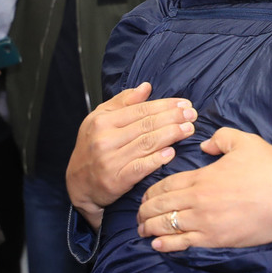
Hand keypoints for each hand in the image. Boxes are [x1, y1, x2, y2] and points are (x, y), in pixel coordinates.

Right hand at [66, 82, 196, 229]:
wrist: (78, 185)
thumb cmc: (92, 147)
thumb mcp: (99, 120)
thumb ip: (123, 102)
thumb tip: (146, 87)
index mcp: (102, 121)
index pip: (140, 109)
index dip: (165, 105)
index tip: (184, 104)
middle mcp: (105, 139)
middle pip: (147, 125)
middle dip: (173, 118)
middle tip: (192, 115)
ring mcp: (110, 160)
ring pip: (147, 143)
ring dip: (171, 135)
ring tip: (189, 129)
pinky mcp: (116, 180)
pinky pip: (140, 167)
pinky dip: (157, 159)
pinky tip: (171, 153)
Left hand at [136, 127, 271, 251]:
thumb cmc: (269, 169)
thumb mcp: (245, 142)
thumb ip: (221, 138)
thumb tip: (206, 144)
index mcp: (202, 177)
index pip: (166, 185)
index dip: (151, 192)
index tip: (145, 196)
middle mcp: (198, 200)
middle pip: (160, 207)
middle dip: (144, 212)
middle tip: (138, 215)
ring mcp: (205, 222)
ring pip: (167, 226)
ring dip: (150, 229)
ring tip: (143, 231)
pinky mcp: (215, 239)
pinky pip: (183, 243)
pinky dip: (166, 245)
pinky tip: (157, 246)